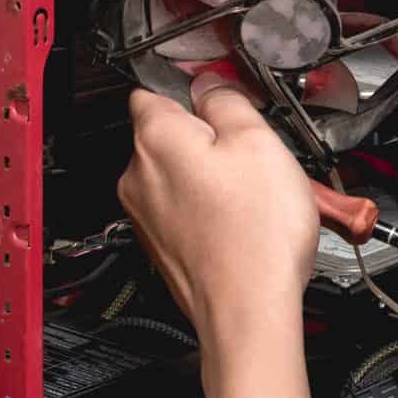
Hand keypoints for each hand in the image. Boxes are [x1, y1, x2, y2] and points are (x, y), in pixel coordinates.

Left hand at [118, 74, 319, 359]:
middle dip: (211, 140)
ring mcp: (146, 216)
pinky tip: (245, 225)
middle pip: (171, 137)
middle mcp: (138, 176)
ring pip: (182, 177)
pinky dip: (214, 212)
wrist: (249, 311)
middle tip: (255, 156)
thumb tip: (211, 85)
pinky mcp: (163, 247)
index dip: (194, 91)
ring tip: (256, 196)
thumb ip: (227, 99)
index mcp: (156, 138)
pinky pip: (187, 212)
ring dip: (215, 178)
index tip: (223, 100)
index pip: (154, 90)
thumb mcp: (258, 140)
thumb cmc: (254, 235)